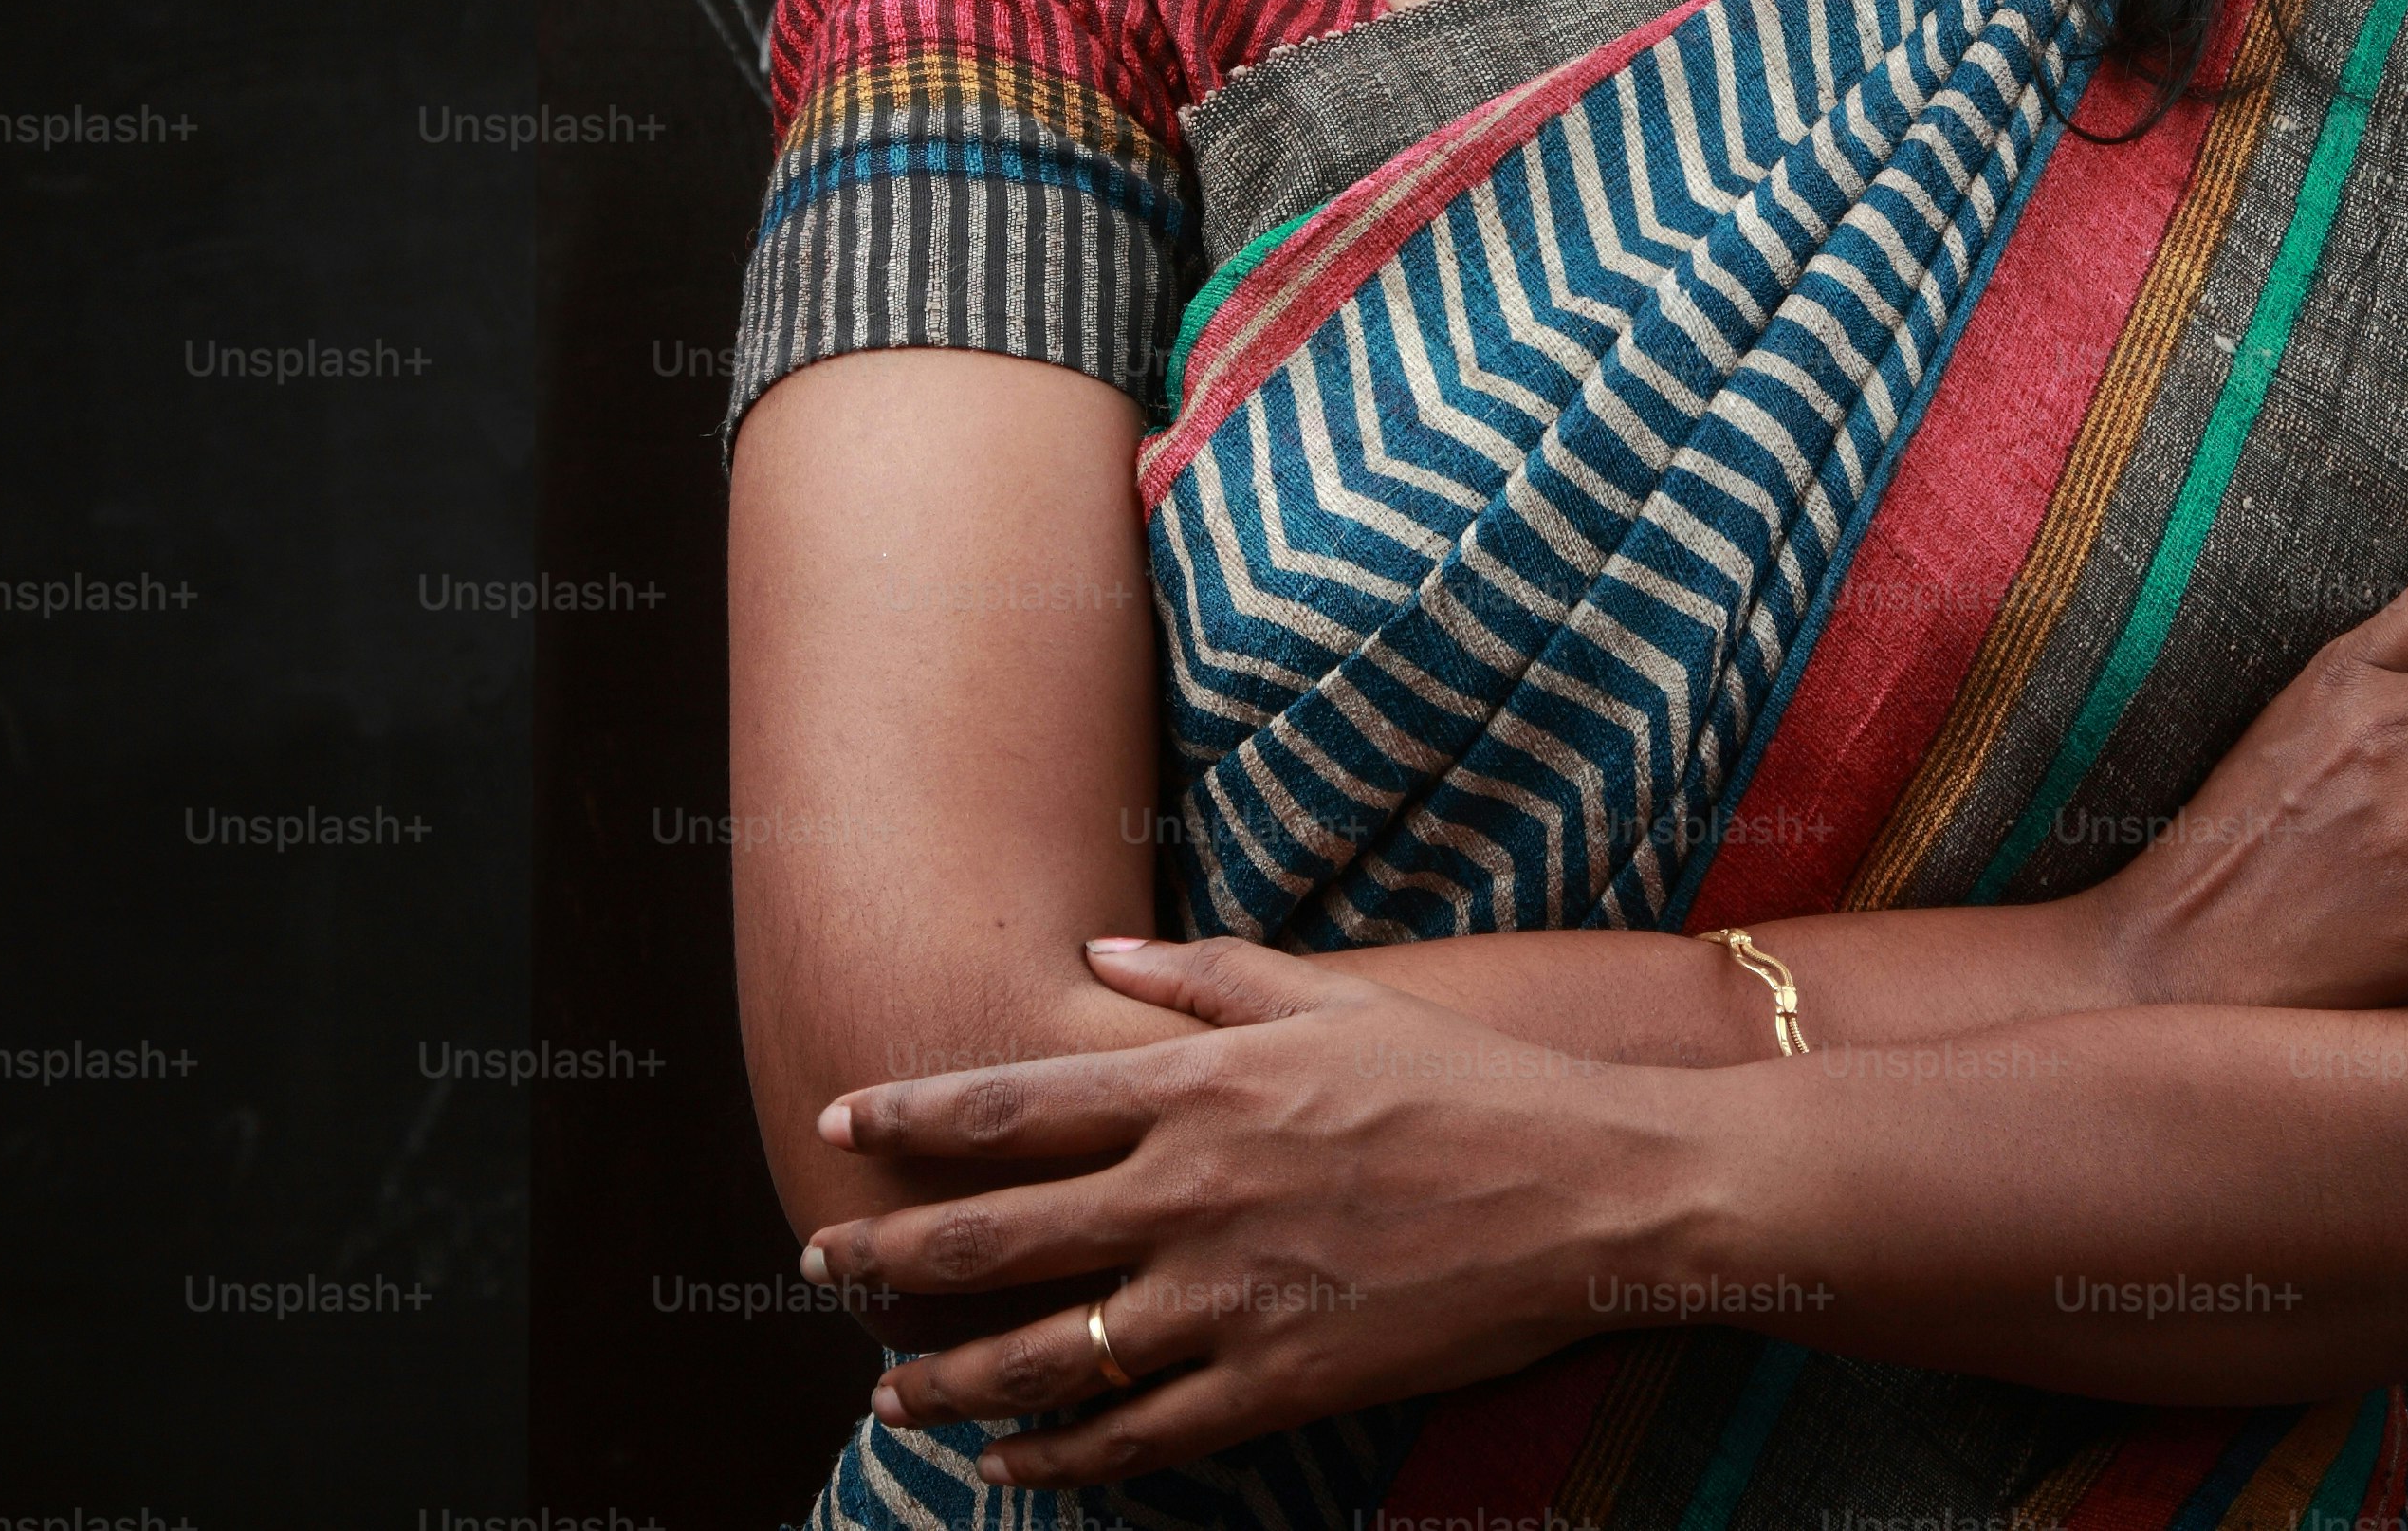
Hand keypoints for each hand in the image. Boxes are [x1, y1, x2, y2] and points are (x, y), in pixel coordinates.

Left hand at [804, 940, 1691, 1489]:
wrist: (1589, 1190)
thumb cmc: (1470, 1083)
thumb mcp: (1337, 1001)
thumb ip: (1207, 975)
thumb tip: (1103, 948)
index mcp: (1201, 1090)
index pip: (1013, 1104)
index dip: (910, 1117)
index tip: (836, 1120)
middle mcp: (1190, 1193)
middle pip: (993, 1237)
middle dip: (887, 1253)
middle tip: (818, 1263)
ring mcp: (1225, 1297)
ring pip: (1042, 1352)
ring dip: (946, 1375)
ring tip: (889, 1388)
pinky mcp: (1272, 1382)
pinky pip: (1133, 1435)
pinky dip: (1056, 1456)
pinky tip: (1010, 1461)